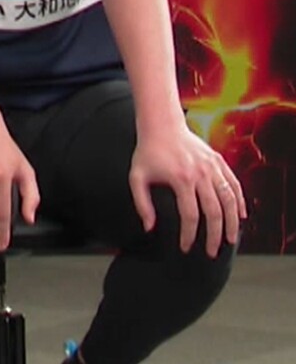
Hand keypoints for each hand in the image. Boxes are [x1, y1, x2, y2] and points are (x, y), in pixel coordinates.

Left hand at [130, 122, 245, 256]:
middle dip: (213, 236)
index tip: (185, 247)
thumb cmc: (148, 152)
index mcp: (181, 179)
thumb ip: (141, 203)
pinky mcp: (219, 162)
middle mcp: (201, 174)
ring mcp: (213, 167)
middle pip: (214, 212)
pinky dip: (240, 202)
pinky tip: (241, 217)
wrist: (162, 125)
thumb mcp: (137, 177)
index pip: (190, 215)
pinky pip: (234, 185)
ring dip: (232, 223)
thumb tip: (149, 227)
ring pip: (230, 200)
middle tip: (211, 252)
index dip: (188, 235)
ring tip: (230, 240)